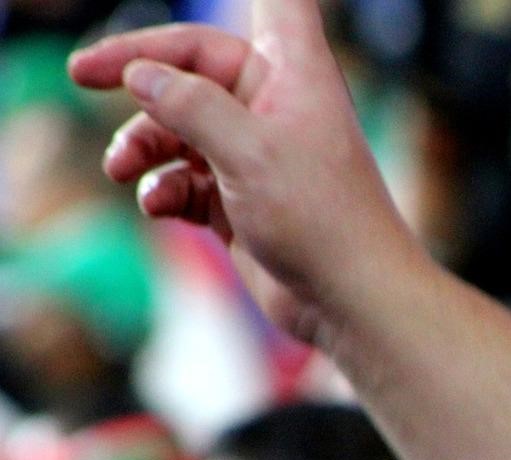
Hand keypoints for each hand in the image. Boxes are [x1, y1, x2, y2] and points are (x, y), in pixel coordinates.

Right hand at [69, 0, 423, 345]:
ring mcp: (256, 155)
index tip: (196, 5)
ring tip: (121, 166)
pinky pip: (185, 180)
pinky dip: (164, 188)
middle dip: (139, 73)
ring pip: (179, 128)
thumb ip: (189, 104)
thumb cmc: (320, 218)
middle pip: (191, 66)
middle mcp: (274, 106)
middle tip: (81, 74)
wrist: (352, 301)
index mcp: (292, 72)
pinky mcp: (241, 201)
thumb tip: (141, 74)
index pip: (275, 3)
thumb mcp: (248, 149)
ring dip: (143, 142)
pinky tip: (159, 205)